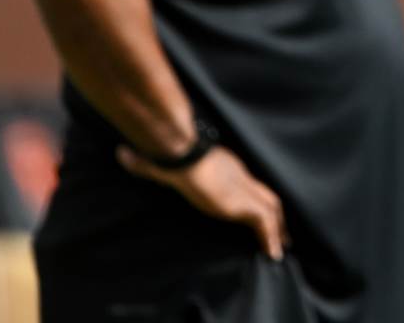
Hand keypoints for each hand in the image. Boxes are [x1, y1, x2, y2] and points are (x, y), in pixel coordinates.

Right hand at [118, 143, 287, 258]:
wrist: (182, 152)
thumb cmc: (173, 153)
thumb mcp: (161, 161)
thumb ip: (146, 163)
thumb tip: (122, 155)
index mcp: (226, 167)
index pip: (248, 184)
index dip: (255, 197)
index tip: (260, 210)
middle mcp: (240, 177)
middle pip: (267, 196)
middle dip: (275, 215)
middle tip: (281, 233)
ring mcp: (242, 190)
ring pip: (270, 209)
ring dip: (276, 228)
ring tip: (278, 249)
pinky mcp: (241, 203)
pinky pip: (263, 222)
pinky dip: (270, 237)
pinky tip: (272, 252)